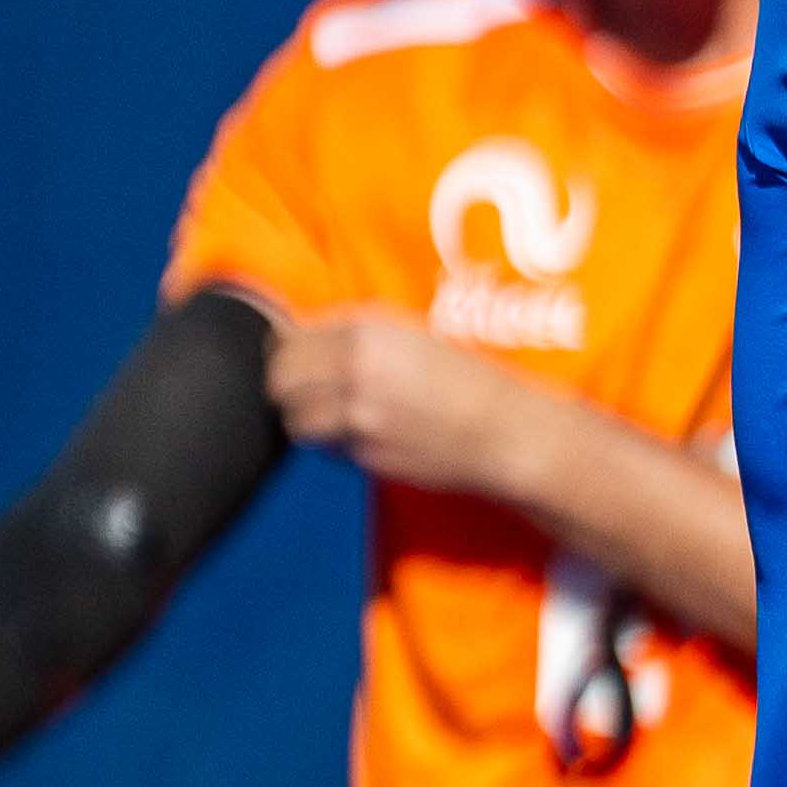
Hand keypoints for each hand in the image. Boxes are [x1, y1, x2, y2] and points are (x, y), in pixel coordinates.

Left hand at [269, 309, 523, 493]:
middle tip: (304, 386)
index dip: (293, 348)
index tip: (301, 354)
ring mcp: (357, 416)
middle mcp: (356, 369)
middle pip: (282, 378)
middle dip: (288, 383)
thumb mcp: (415, 334)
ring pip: (296, 418)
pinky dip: (333, 442)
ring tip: (329, 414)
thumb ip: (360, 334)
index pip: (294, 337)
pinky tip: (361, 434)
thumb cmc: (471, 379)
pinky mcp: (364, 454)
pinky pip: (327, 447)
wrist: (504, 431)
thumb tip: (308, 341)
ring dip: (305, 416)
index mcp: (368, 331)